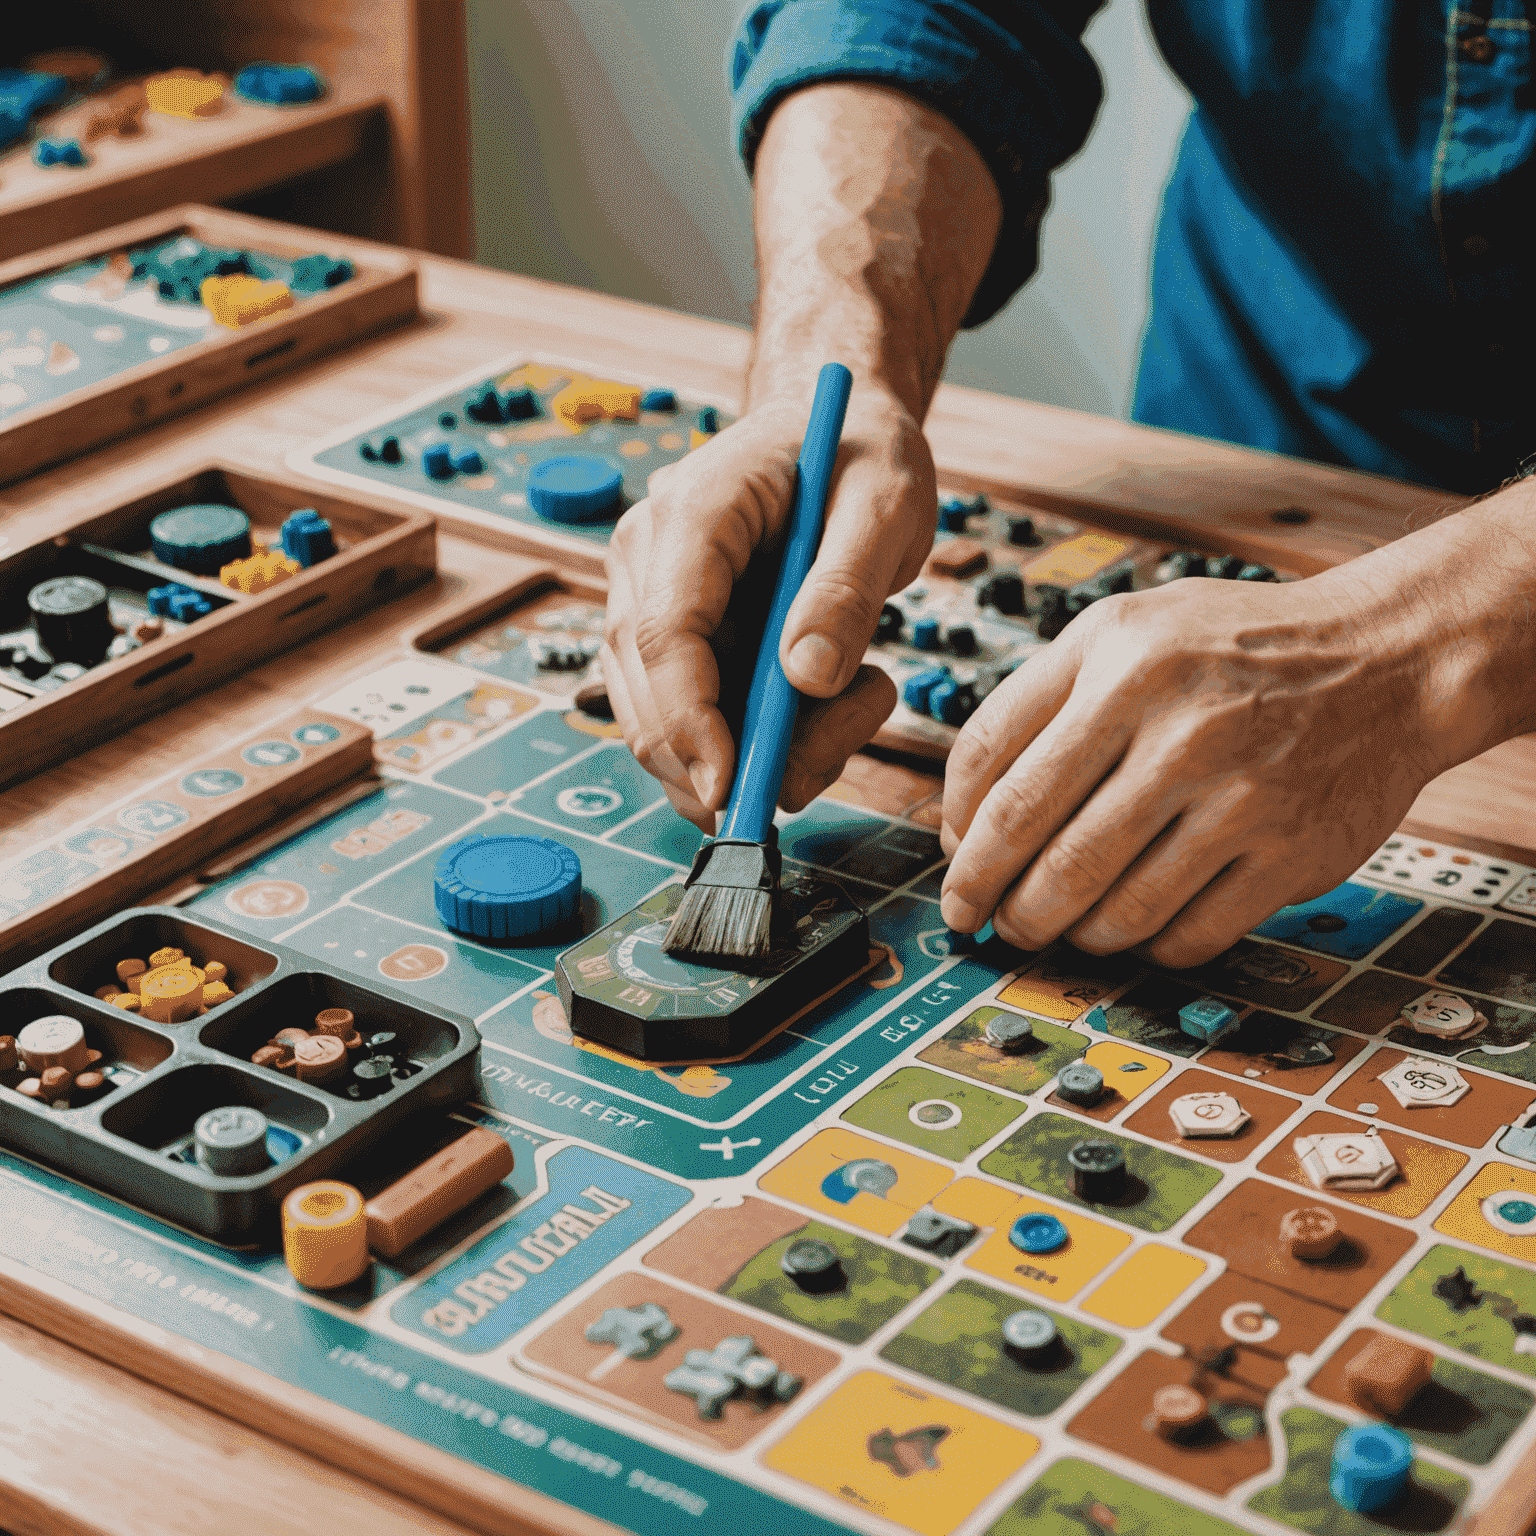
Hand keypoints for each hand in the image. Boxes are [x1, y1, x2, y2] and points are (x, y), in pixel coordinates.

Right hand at [603, 388, 932, 828]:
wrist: (838, 429)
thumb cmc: (859, 452)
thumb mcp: (884, 504)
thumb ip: (846, 589)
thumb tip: (807, 680)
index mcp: (690, 515)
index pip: (661, 635)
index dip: (690, 721)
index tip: (734, 786)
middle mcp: (647, 564)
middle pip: (649, 699)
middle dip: (732, 758)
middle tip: (837, 748)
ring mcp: (651, 606)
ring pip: (670, 730)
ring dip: (763, 753)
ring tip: (860, 696)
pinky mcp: (678, 646)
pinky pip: (702, 726)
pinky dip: (765, 744)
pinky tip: (832, 702)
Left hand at [938, 570, 1448, 966]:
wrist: (1387, 658)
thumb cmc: (1232, 647)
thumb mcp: (1120, 632)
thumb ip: (1032, 706)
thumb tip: (963, 821)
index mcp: (1121, 666)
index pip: (998, 776)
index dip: (960, 842)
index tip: (955, 872)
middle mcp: (1180, 731)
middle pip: (1048, 855)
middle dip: (1001, 905)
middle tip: (990, 922)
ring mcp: (1241, 798)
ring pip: (1115, 908)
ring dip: (1069, 933)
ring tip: (1057, 927)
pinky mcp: (1291, 856)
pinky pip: (1189, 934)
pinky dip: (1146, 946)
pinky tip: (1133, 927)